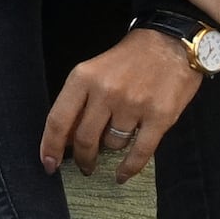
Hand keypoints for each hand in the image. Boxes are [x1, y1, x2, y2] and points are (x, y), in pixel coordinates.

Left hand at [41, 27, 202, 179]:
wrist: (171, 43)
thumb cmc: (128, 58)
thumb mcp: (94, 71)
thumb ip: (79, 102)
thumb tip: (66, 140)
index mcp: (83, 78)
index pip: (58, 120)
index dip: (50, 147)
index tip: (48, 165)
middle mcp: (105, 92)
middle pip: (84, 138)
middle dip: (82, 158)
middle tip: (84, 166)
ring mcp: (133, 105)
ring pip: (112, 144)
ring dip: (111, 149)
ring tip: (115, 143)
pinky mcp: (160, 116)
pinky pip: (140, 152)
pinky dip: (129, 168)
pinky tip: (121, 175)